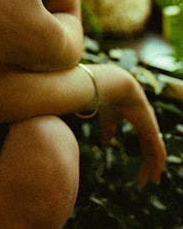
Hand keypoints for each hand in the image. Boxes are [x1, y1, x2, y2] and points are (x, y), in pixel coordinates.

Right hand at [95, 64, 166, 186]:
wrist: (116, 86)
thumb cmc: (110, 97)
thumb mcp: (108, 117)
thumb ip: (109, 128)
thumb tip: (106, 140)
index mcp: (140, 121)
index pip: (145, 142)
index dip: (144, 155)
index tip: (141, 167)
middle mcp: (148, 126)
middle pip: (151, 150)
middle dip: (149, 164)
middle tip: (146, 179)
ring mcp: (151, 128)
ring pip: (157, 153)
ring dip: (154, 168)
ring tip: (152, 181)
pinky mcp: (152, 130)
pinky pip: (159, 152)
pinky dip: (158, 165)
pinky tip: (155, 175)